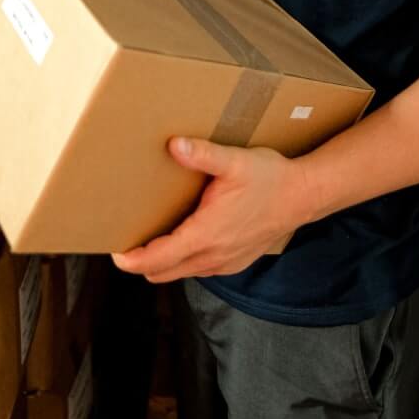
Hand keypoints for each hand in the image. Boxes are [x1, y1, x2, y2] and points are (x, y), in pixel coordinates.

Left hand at [112, 137, 305, 282]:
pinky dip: (182, 259)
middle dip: (141, 261)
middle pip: (161, 273)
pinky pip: (198, 268)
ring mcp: (224, 263)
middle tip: (127, 237)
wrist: (303, 196)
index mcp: (206, 234)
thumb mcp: (234, 161)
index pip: (158, 259)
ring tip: (151, 236)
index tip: (115, 251)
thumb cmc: (269, 178)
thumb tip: (173, 145)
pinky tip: (183, 235)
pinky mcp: (233, 262)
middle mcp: (212, 256)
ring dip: (162, 261)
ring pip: (180, 273)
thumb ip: (201, 154)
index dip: (132, 259)